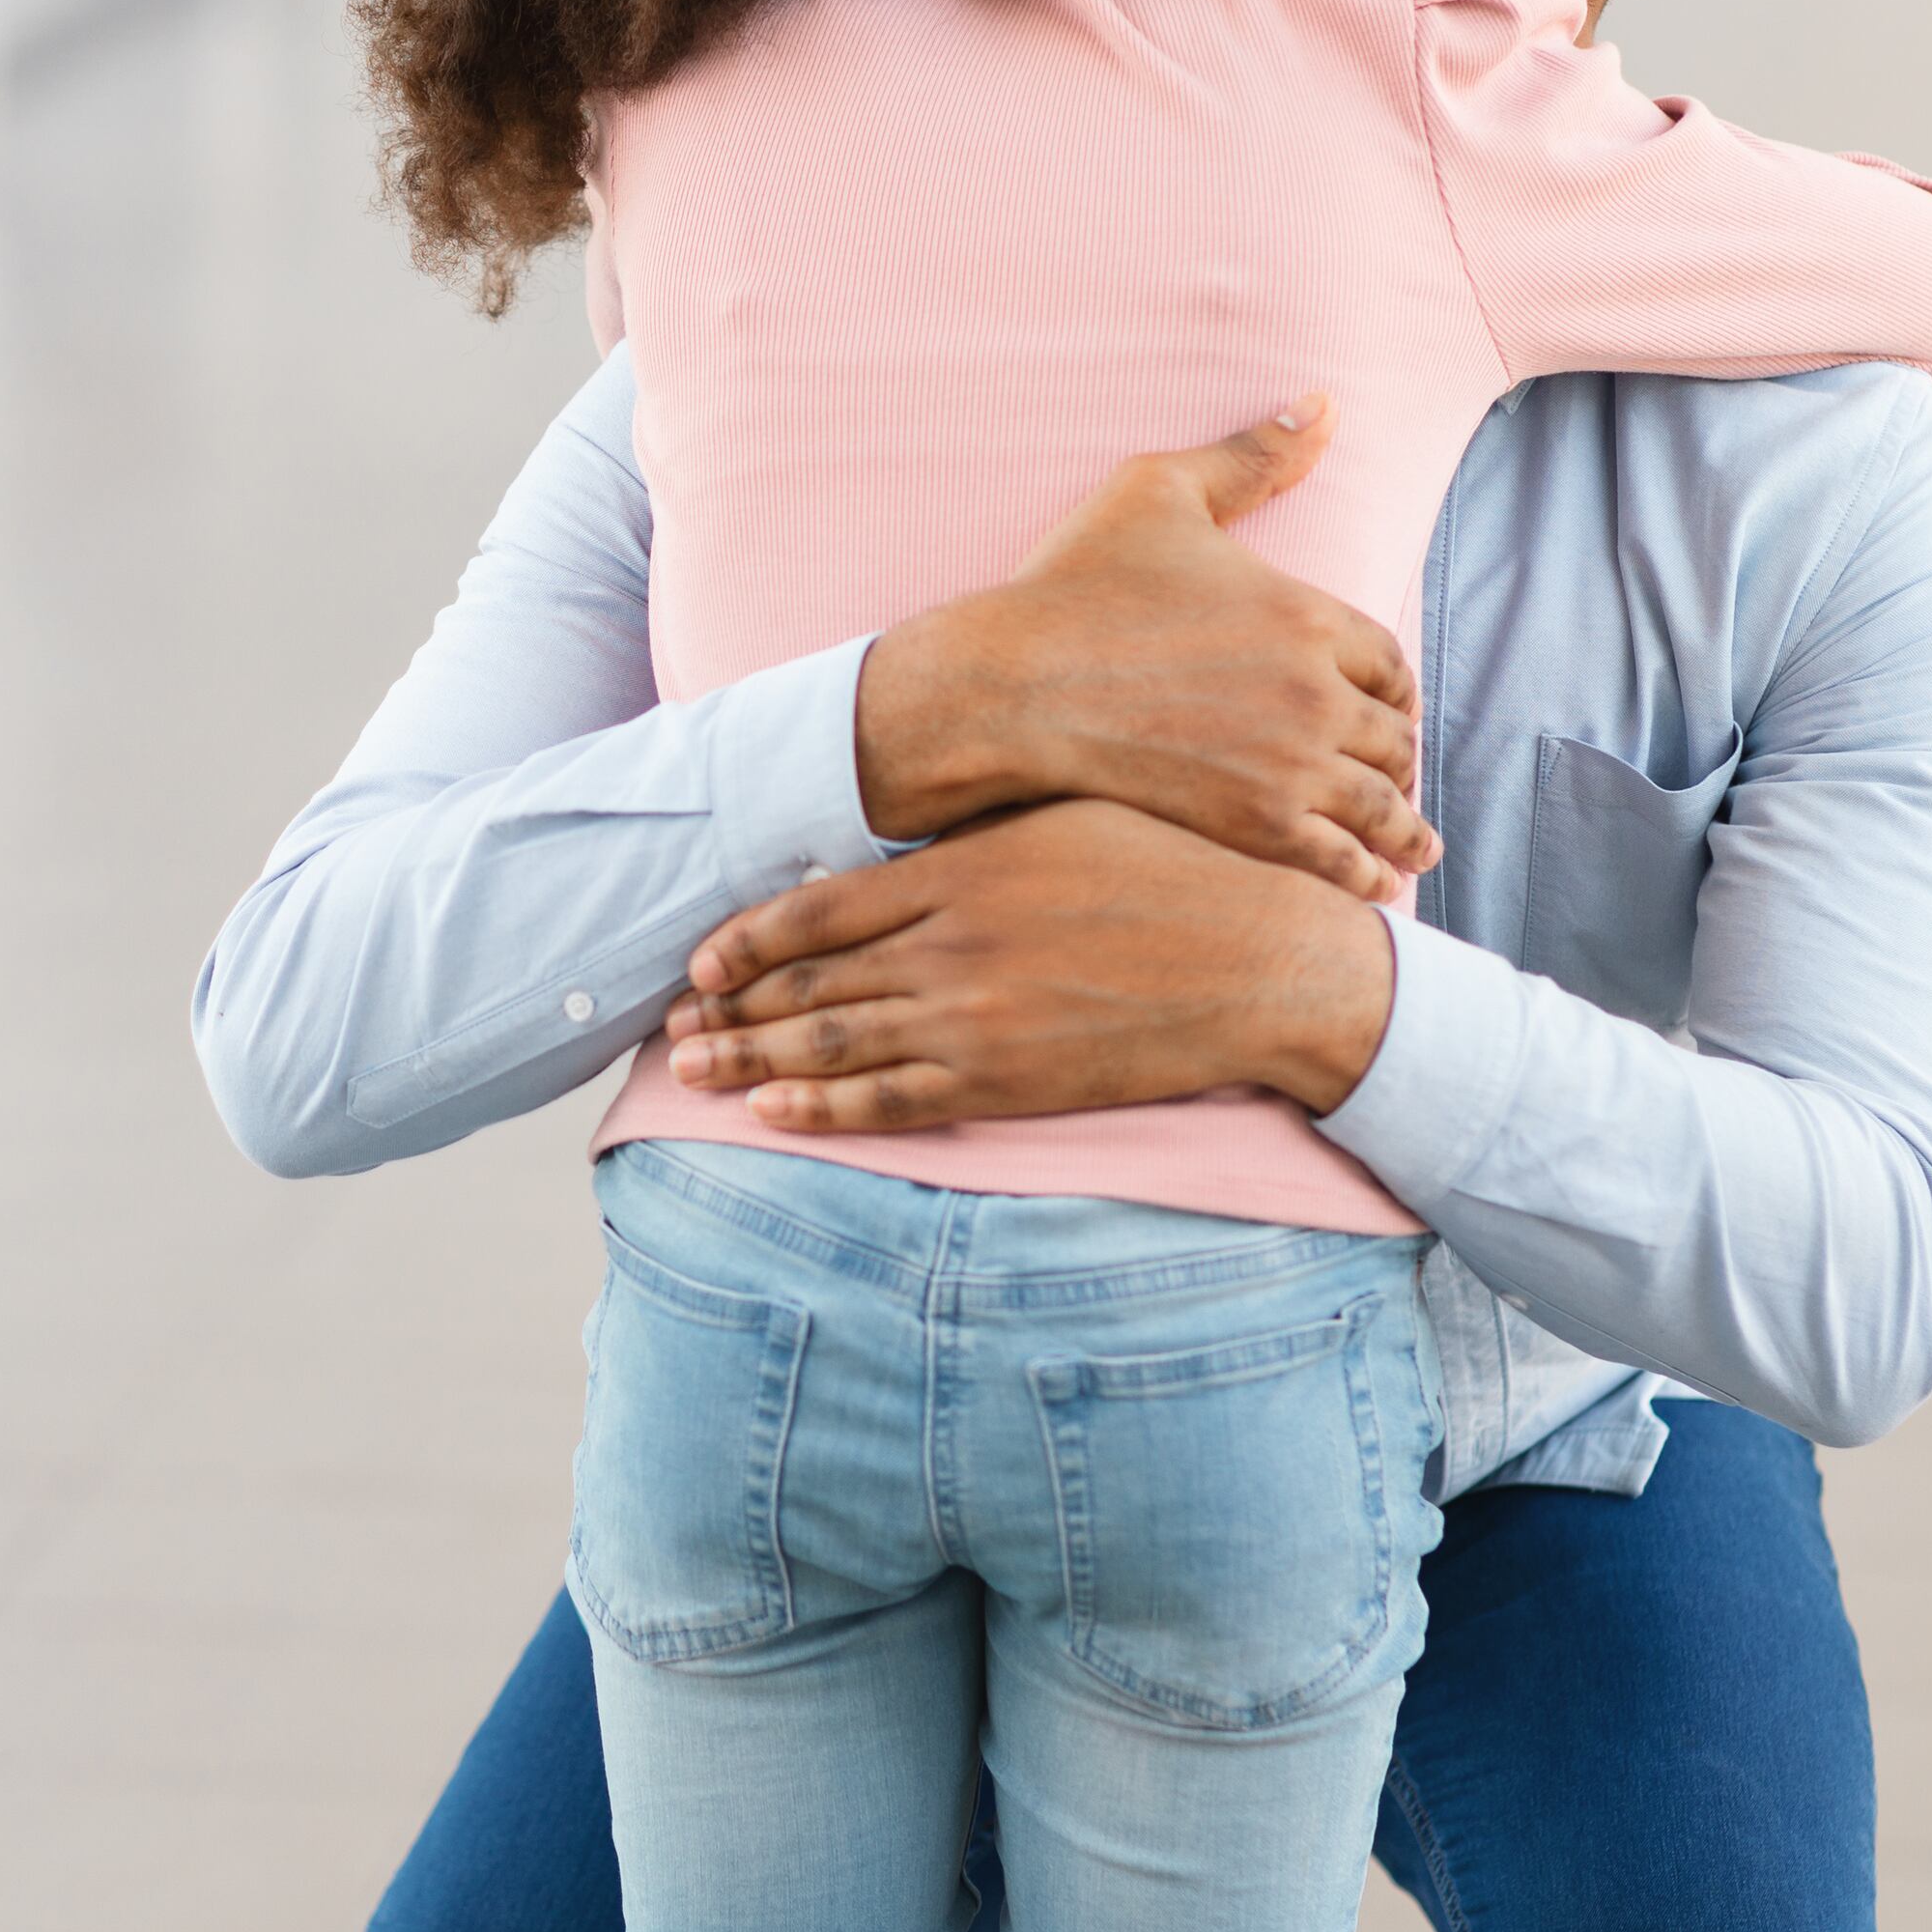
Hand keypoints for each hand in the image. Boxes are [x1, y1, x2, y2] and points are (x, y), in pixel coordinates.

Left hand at [664, 801, 1396, 1131]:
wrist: (1259, 961)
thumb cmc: (1170, 872)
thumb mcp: (1062, 819)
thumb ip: (971, 836)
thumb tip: (898, 838)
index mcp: (958, 870)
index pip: (815, 909)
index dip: (744, 942)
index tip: (700, 962)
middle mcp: (951, 945)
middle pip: (806, 983)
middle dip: (729, 1011)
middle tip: (672, 1027)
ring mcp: (974, 1018)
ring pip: (832, 1046)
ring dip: (752, 1063)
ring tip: (693, 1072)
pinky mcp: (1006, 1080)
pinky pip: (890, 1100)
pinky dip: (822, 1109)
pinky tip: (773, 1112)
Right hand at [850, 397, 1438, 900]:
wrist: (1009, 688)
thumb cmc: (1073, 586)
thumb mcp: (1161, 493)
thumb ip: (1250, 456)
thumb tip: (1323, 405)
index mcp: (1307, 614)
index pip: (1387, 661)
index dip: (1392, 688)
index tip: (1387, 708)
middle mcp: (1316, 691)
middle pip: (1391, 734)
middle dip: (1397, 755)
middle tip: (1395, 777)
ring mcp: (1291, 764)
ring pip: (1381, 802)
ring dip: (1405, 828)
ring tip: (1415, 850)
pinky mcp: (1255, 826)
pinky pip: (1339, 859)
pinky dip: (1367, 875)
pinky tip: (1373, 886)